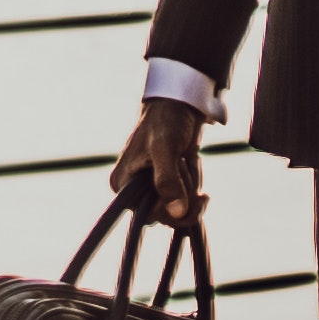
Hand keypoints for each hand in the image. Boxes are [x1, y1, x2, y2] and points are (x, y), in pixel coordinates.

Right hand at [116, 98, 206, 222]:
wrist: (180, 104)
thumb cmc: (166, 120)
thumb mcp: (164, 148)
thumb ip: (168, 180)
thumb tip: (176, 212)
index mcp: (123, 184)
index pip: (148, 214)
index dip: (171, 208)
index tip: (186, 189)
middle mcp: (134, 190)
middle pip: (167, 214)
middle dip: (185, 191)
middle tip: (184, 161)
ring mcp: (152, 188)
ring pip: (180, 208)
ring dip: (191, 183)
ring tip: (186, 157)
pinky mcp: (168, 185)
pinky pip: (186, 199)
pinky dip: (194, 183)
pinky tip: (192, 162)